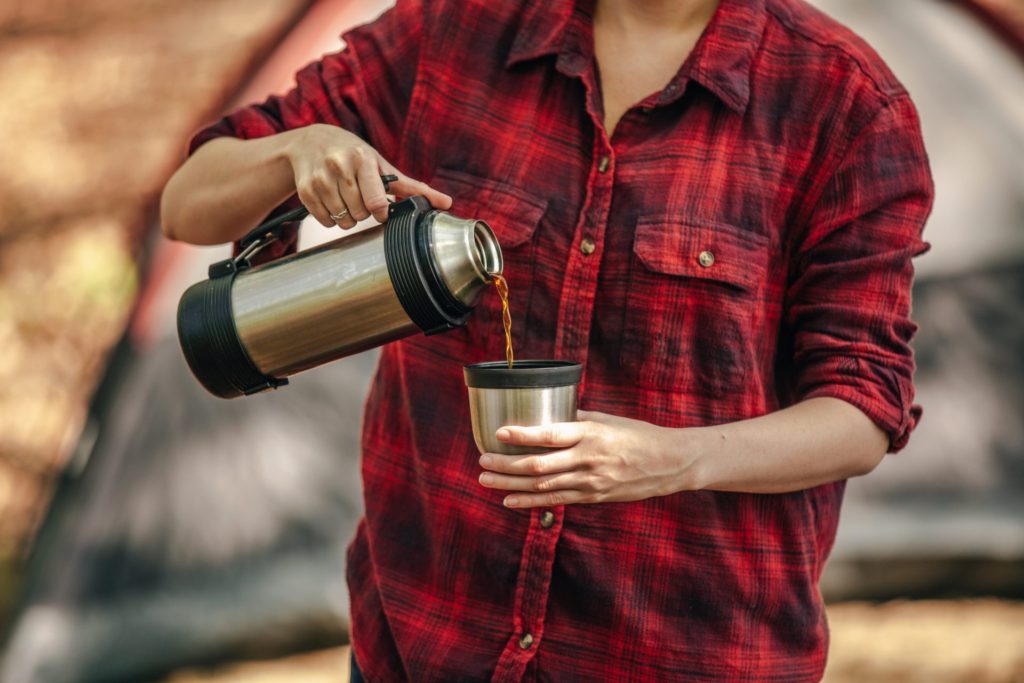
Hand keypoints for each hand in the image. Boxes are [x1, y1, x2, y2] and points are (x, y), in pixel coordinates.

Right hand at [283, 124, 451, 227]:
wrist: (310, 142)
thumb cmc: (353, 154)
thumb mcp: (382, 165)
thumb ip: (413, 188)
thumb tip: (447, 203)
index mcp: (362, 159)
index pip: (376, 202)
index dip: (381, 212)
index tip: (381, 208)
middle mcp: (339, 166)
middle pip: (360, 215)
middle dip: (364, 212)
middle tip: (360, 197)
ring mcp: (320, 179)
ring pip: (342, 221)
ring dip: (348, 217)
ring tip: (346, 198)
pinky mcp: (305, 191)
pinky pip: (325, 221)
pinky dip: (330, 218)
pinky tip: (331, 201)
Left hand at [477, 410, 699, 507]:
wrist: (669, 464)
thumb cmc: (637, 435)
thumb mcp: (607, 420)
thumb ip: (576, 419)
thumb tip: (546, 415)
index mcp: (590, 434)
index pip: (550, 435)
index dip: (522, 435)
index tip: (498, 432)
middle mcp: (587, 460)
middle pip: (539, 466)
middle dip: (506, 465)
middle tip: (482, 461)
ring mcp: (590, 483)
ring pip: (542, 487)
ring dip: (510, 485)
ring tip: (486, 480)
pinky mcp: (592, 498)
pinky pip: (556, 501)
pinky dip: (530, 502)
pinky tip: (509, 501)